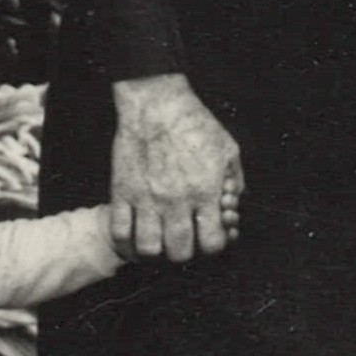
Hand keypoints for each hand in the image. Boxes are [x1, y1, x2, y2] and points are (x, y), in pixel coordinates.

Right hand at [109, 72, 242, 261]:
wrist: (156, 103)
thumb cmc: (194, 123)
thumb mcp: (228, 150)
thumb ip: (235, 182)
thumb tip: (233, 206)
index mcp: (206, 192)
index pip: (213, 243)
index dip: (213, 244)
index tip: (209, 235)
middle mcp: (176, 200)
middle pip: (180, 252)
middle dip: (185, 250)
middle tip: (184, 238)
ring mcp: (146, 198)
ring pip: (148, 248)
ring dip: (156, 248)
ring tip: (159, 237)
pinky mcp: (122, 191)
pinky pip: (120, 230)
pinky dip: (127, 238)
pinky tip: (135, 229)